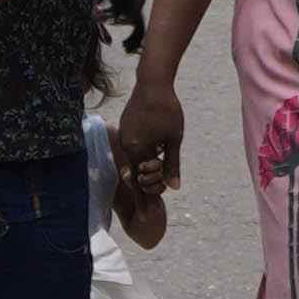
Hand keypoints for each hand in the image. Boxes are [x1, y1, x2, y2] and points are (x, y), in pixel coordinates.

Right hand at [106, 81, 186, 214]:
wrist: (153, 82)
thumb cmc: (167, 110)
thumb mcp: (174, 139)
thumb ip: (172, 165)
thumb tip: (173, 188)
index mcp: (136, 150)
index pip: (139, 182)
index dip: (144, 199)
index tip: (146, 216)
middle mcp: (126, 145)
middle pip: (136, 173)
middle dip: (149, 181)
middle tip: (162, 185)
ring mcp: (124, 135)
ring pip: (134, 159)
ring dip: (146, 167)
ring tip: (158, 168)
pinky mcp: (126, 126)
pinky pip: (133, 147)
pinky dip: (142, 154)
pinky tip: (152, 152)